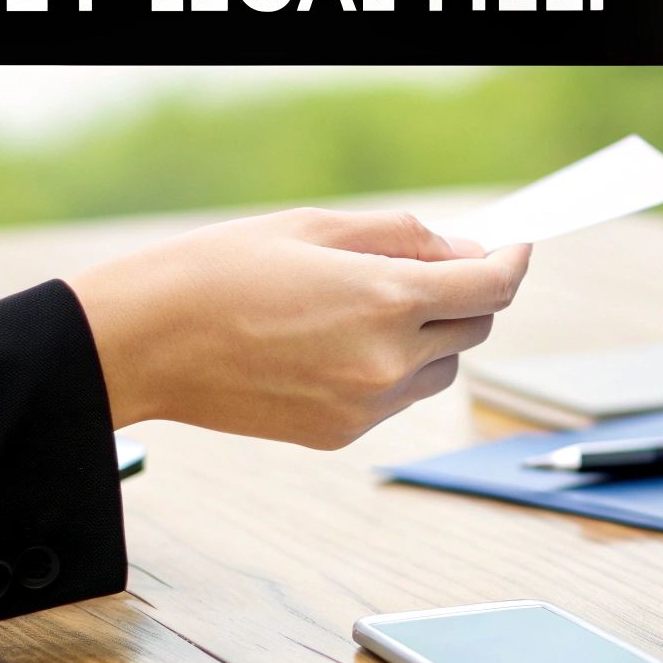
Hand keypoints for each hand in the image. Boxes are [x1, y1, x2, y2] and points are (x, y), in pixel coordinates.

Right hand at [67, 209, 529, 448]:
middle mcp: (387, 361)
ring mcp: (365, 406)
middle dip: (470, 294)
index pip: (491, 287)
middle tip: (438, 265)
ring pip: (443, 369)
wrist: (144, 342)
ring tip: (371, 305)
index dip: (515, 263)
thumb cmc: (222, 270)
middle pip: (476, 328)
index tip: (518, 247)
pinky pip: (397, 397)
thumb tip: (466, 252)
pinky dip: (393, 368)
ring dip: (434, 336)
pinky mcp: (340, 434)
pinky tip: (338, 342)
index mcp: (386, 300)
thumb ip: (405, 238)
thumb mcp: (319, 228)